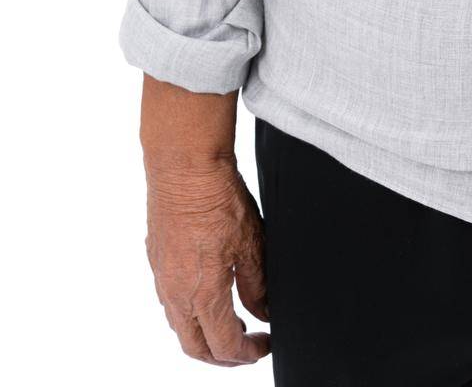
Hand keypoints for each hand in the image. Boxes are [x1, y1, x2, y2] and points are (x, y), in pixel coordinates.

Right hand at [143, 155, 269, 365]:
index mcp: (203, 295)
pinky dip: (190, 312)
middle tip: (247, 347)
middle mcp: (176, 294)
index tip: (264, 346)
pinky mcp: (157, 259)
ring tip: (232, 322)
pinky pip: (170, 301)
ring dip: (204, 334)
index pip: (225, 346)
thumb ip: (257, 286)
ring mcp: (162, 277)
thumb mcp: (252, 245)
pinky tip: (209, 294)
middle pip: (195, 347)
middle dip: (222, 357)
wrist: (185, 165)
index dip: (248, 354)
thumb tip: (264, 312)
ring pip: (180, 326)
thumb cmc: (219, 199)